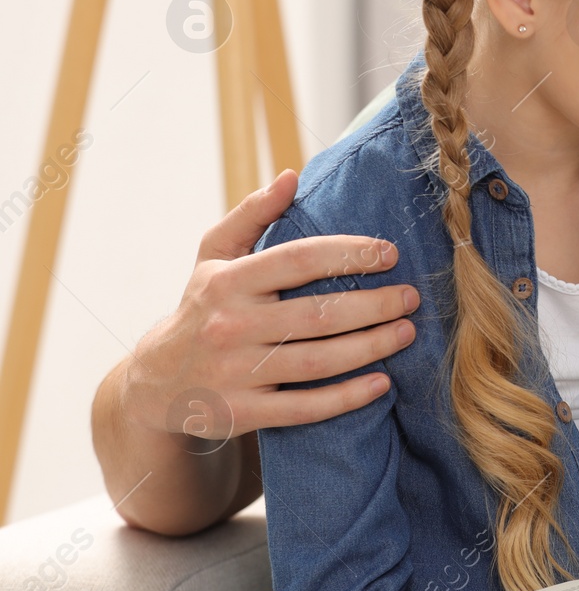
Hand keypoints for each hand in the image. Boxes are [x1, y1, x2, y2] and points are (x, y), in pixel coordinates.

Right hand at [122, 169, 419, 440]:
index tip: (390, 253)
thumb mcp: (213, 255)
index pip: (298, 260)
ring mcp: (235, 372)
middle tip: (411, 298)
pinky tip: (382, 384)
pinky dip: (347, 398)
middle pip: (317, 315)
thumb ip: (252, 214)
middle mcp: (230, 326)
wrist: (155, 381)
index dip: (348, 254)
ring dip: (370, 348)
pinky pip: (304, 408)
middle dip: (373, 305)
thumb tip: (292, 177)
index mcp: (228, 282)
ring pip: (317, 362)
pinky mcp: (242, 413)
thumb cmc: (202, 306)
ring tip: (407, 332)